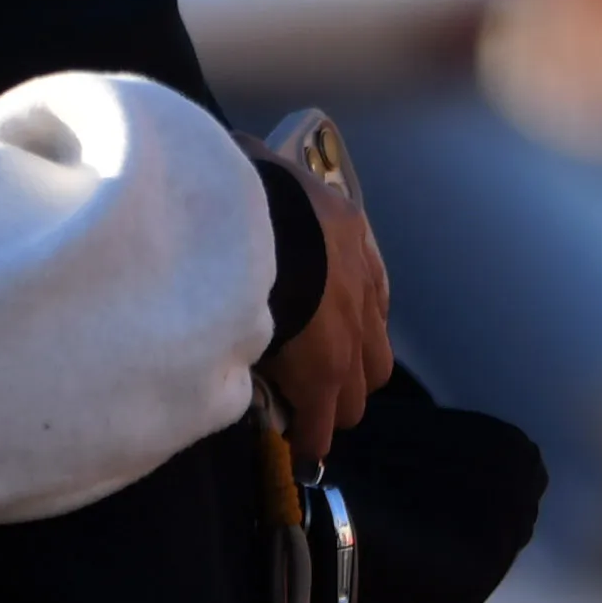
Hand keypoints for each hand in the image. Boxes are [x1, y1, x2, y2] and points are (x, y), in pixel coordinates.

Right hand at [256, 123, 391, 455]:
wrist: (259, 222)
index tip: (321, 335)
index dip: (345, 323)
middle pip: (373, 357)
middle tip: (312, 380)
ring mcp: (348, 339)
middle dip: (348, 372)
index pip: (367, 298)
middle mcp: (361, 294)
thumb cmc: (248, 187)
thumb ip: (253, 170)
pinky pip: (319, 424)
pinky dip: (308, 438)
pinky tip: (296, 449)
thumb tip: (227, 153)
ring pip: (355, 394)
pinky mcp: (322, 377)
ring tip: (302, 413)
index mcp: (350, 240)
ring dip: (331, 405)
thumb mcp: (261, 164)